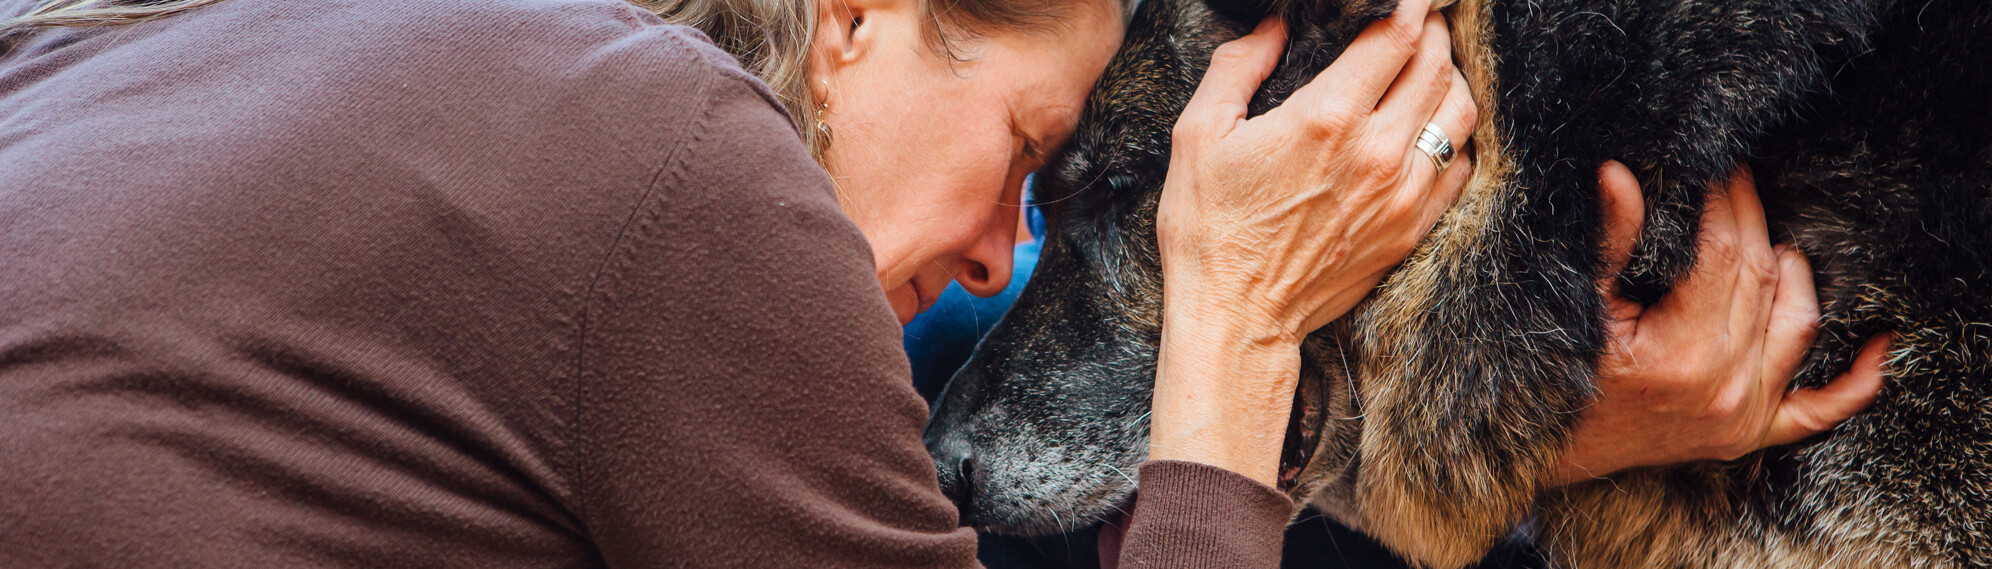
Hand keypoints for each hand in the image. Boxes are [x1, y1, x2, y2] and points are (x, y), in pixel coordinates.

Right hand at [1148, 0, 1475, 484]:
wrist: (1235, 318)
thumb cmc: (1208, 229)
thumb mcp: (1197, 135)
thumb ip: (1236, 67)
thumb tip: (1273, 27)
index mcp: (1325, 118)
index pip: (1394, 37)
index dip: (1407, 7)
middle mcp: (1375, 152)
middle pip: (1436, 67)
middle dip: (1431, 33)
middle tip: (1417, 22)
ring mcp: (1401, 195)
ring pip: (1459, 114)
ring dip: (1450, 80)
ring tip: (1429, 69)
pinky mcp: (1411, 230)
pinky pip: (1460, 168)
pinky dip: (1454, 137)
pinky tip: (1431, 129)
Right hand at [1550, 161, 1890, 485]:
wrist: (1544, 450)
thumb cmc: (1554, 376)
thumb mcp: (1577, 306)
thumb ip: (1609, 242)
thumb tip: (1619, 175)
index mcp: (1680, 354)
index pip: (1724, 254)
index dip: (1725, 201)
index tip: (1718, 166)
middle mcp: (1723, 387)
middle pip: (1761, 280)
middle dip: (1753, 221)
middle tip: (1737, 184)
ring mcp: (1742, 415)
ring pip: (1797, 325)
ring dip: (1795, 277)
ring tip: (1775, 242)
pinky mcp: (1747, 434)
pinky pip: (1818, 411)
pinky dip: (1856, 381)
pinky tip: (1879, 346)